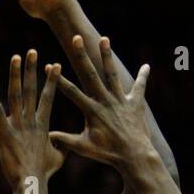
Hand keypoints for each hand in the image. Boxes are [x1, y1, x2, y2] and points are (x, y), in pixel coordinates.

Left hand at [0, 50, 63, 191]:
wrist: (32, 184)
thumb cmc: (43, 174)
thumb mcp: (57, 157)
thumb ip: (59, 145)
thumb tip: (63, 142)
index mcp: (43, 125)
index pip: (48, 98)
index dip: (51, 81)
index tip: (54, 65)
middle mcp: (31, 121)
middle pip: (32, 90)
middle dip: (32, 70)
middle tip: (32, 52)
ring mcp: (18, 125)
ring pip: (17, 95)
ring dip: (16, 75)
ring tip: (15, 57)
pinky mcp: (5, 132)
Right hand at [50, 36, 151, 168]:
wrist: (134, 156)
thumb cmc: (108, 153)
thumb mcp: (84, 147)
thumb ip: (65, 140)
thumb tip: (47, 136)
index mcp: (92, 111)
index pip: (71, 92)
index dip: (58, 79)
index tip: (48, 66)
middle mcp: (105, 101)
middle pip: (91, 74)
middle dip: (82, 55)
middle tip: (77, 38)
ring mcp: (120, 100)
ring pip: (112, 74)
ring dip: (107, 56)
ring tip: (104, 38)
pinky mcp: (135, 103)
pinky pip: (139, 87)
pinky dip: (143, 77)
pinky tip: (147, 66)